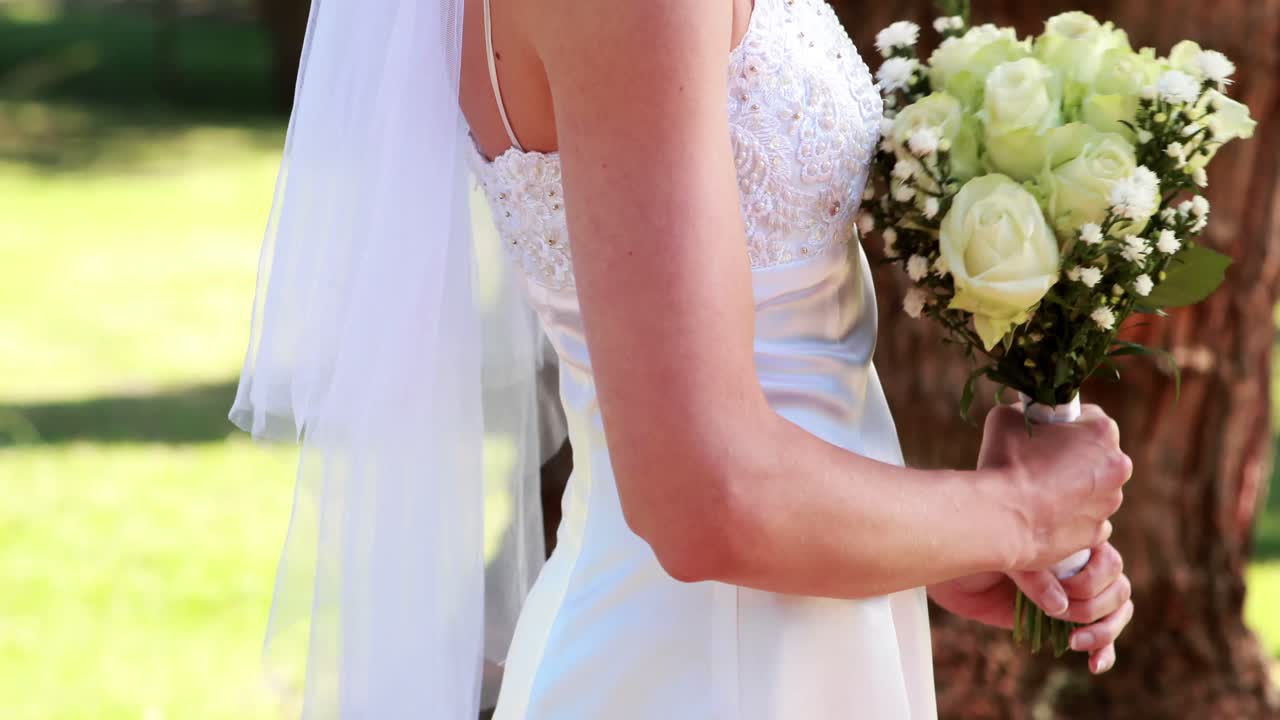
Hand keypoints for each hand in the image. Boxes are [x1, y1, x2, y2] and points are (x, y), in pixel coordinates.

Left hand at [929, 542, 1133, 673]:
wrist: (952, 571)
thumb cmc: (977, 550)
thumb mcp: (1002, 552)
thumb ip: (1031, 573)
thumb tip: (1059, 606)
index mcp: (1072, 541)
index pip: (1109, 561)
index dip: (1091, 581)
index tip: (1062, 588)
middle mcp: (1079, 566)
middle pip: (1117, 589)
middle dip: (1094, 606)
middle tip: (1058, 612)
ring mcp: (1074, 594)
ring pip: (1115, 611)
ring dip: (1103, 631)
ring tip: (1076, 642)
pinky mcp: (1064, 620)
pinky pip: (1098, 636)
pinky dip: (1104, 651)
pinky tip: (1095, 664)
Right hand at [977, 402, 1131, 573]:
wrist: (1002, 519)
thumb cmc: (1005, 463)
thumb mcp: (1006, 417)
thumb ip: (1025, 413)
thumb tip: (1025, 418)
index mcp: (1102, 432)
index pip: (1089, 416)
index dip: (1063, 423)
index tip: (1044, 432)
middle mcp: (1117, 467)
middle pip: (1096, 455)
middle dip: (1073, 457)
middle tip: (1038, 462)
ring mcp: (1109, 504)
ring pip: (1094, 489)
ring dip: (1073, 488)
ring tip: (1035, 492)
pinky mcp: (1096, 534)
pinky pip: (1086, 520)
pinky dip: (1070, 518)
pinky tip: (1043, 516)